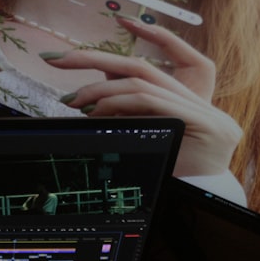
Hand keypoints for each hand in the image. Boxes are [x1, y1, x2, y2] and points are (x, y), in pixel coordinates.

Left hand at [52, 17, 242, 177]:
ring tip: (74, 101)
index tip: (63, 56)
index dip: (103, 56)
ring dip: (101, 90)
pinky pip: (149, 101)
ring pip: (140, 82)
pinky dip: (119, 102)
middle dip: (92, 58)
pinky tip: (96, 111)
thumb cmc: (166, 178)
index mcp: (180, 100)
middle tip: (55, 60)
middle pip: (138, 66)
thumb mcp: (137, 138)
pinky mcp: (204, 122)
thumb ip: (122, 114)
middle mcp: (193, 100)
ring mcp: (203, 111)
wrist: (198, 203)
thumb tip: (85, 99)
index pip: (137, 68)